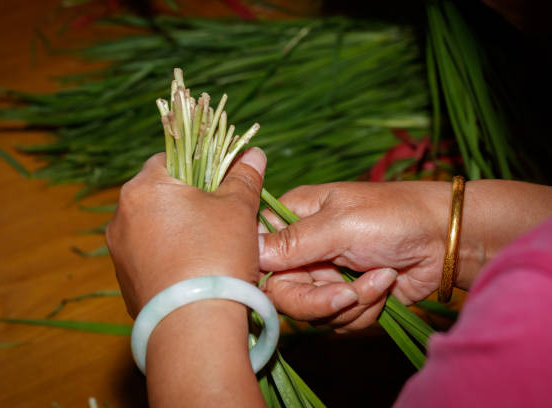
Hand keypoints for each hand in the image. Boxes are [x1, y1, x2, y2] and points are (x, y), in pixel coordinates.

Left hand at [106, 147, 266, 317]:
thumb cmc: (217, 256)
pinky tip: (193, 271)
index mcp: (144, 187)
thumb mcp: (238, 209)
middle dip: (189, 200)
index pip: (171, 158)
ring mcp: (119, 251)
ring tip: (210, 247)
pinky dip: (169, 257)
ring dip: (178, 229)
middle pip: (160, 194)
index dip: (201, 166)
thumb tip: (253, 153)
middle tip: (221, 216)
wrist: (194, 327)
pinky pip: (149, 257)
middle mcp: (121, 215)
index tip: (222, 184)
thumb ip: (243, 176)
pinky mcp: (125, 281)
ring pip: (154, 226)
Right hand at [258, 181, 450, 330]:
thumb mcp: (340, 224)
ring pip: (311, 312)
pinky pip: (339, 320)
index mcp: (293, 218)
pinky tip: (385, 283)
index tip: (282, 282)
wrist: (445, 240)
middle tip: (347, 294)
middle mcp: (303, 249)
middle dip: (318, 299)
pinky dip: (365, 308)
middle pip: (281, 292)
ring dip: (351, 302)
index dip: (263, 272)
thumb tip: (248, 251)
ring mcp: (324, 275)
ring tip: (379, 276)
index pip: (256, 250)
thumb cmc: (393, 216)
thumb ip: (293, 241)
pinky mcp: (346, 297)